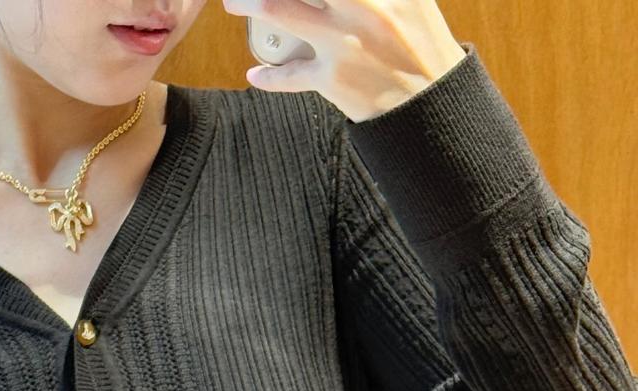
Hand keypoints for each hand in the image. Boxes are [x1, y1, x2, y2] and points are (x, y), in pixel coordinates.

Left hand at [226, 0, 467, 121]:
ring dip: (248, 3)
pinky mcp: (333, 78)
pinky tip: (256, 75)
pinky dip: (269, 77)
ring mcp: (343, 40)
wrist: (432, 104)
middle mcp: (362, 4)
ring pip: (279, 10)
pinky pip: (289, 76)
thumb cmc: (421, 47)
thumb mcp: (409, 0)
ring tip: (235, 3)